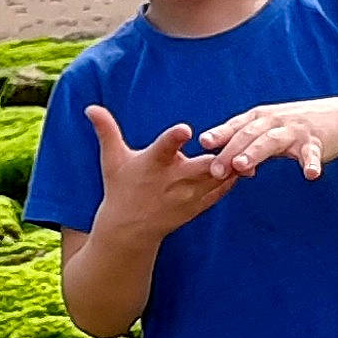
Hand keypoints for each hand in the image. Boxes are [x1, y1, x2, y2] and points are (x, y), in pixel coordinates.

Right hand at [84, 105, 239, 238]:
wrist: (128, 230)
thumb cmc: (120, 187)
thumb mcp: (112, 159)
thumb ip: (106, 130)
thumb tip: (90, 107)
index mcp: (152, 164)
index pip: (163, 148)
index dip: (173, 138)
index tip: (184, 129)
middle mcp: (172, 180)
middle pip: (200, 166)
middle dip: (216, 156)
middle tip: (234, 140)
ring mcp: (186, 196)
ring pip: (216, 178)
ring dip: (231, 165)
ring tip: (246, 148)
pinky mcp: (196, 206)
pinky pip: (220, 192)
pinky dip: (232, 180)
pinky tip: (243, 166)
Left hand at [199, 97, 337, 180]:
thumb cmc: (296, 126)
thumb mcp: (270, 132)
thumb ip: (249, 148)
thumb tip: (232, 169)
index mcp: (260, 118)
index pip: (236, 126)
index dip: (220, 133)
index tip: (204, 142)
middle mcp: (274, 121)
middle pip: (248, 135)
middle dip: (230, 151)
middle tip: (216, 169)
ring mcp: (295, 130)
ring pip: (271, 141)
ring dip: (255, 152)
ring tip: (242, 166)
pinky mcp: (316, 141)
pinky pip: (311, 154)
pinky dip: (311, 163)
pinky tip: (310, 175)